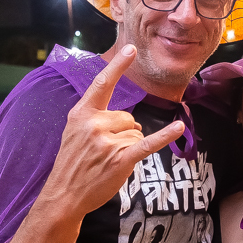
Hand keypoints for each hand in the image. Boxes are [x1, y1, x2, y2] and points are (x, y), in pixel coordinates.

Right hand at [46, 45, 184, 216]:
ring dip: (128, 147)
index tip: (131, 47)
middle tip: (103, 152)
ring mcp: (107, 142)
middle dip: (122, 133)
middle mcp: (94, 124)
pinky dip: (165, 137)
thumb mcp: (74, 132)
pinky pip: (148, 144)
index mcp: (82, 113)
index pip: (102, 83)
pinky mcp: (121, 159)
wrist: (63, 195)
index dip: (117, 65)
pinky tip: (178, 128)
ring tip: (108, 161)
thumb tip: (128, 119)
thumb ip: (95, 117)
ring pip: (135, 133)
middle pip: (127, 117)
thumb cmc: (72, 163)